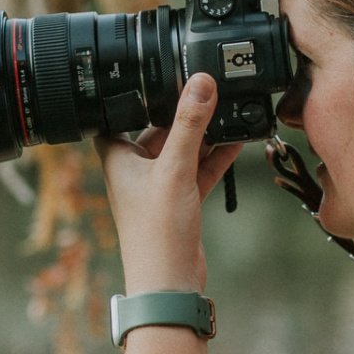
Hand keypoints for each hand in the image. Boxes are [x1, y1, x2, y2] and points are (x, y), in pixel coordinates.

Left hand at [94, 74, 244, 294]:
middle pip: (156, 127)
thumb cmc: (156, 233)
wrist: (169, 283)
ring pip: (182, 148)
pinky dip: (215, 155)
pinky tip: (237, 137)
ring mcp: (159, 185)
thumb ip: (190, 124)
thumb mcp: (175, 169)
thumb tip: (200, 83)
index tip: (148, 71)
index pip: (116, 115)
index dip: (128, 94)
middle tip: (204, 84)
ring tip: (226, 105)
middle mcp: (135, 169)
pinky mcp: (181, 200)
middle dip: (180, 110)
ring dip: (202, 132)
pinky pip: (199, 168)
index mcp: (117, 158)